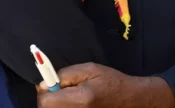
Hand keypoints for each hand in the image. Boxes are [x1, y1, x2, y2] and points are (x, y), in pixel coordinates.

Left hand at [36, 63, 174, 107]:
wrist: (131, 100)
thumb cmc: (111, 82)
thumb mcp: (89, 69)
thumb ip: (65, 75)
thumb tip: (43, 83)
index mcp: (81, 99)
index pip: (46, 102)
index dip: (44, 91)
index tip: (50, 83)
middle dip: (50, 98)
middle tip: (61, 89)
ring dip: (56, 104)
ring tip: (70, 96)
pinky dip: (64, 107)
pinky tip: (75, 103)